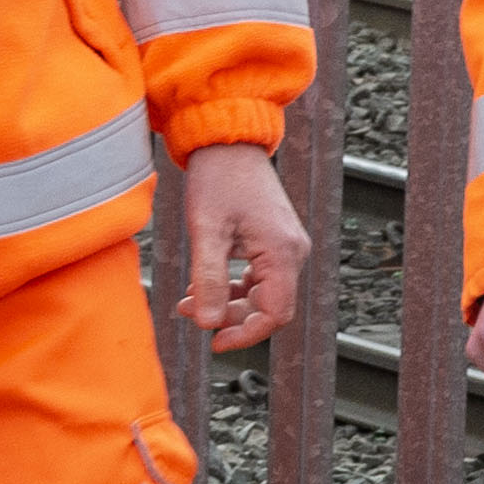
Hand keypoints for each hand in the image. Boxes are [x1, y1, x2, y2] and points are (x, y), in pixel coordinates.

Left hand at [173, 139, 306, 347]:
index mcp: (283, 252)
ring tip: (190, 300)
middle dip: (229, 317)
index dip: (245, 334)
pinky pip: (260, 278)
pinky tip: (204, 284)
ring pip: (263, 295)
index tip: (213, 342)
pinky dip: (233, 287)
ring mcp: (287, 246)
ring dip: (228, 303)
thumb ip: (209, 280)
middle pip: (269, 307)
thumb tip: (207, 325)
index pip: (275, 314)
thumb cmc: (217, 179)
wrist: (227, 142)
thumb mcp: (206, 231)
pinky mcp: (275, 241)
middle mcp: (293, 252)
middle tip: (189, 312)